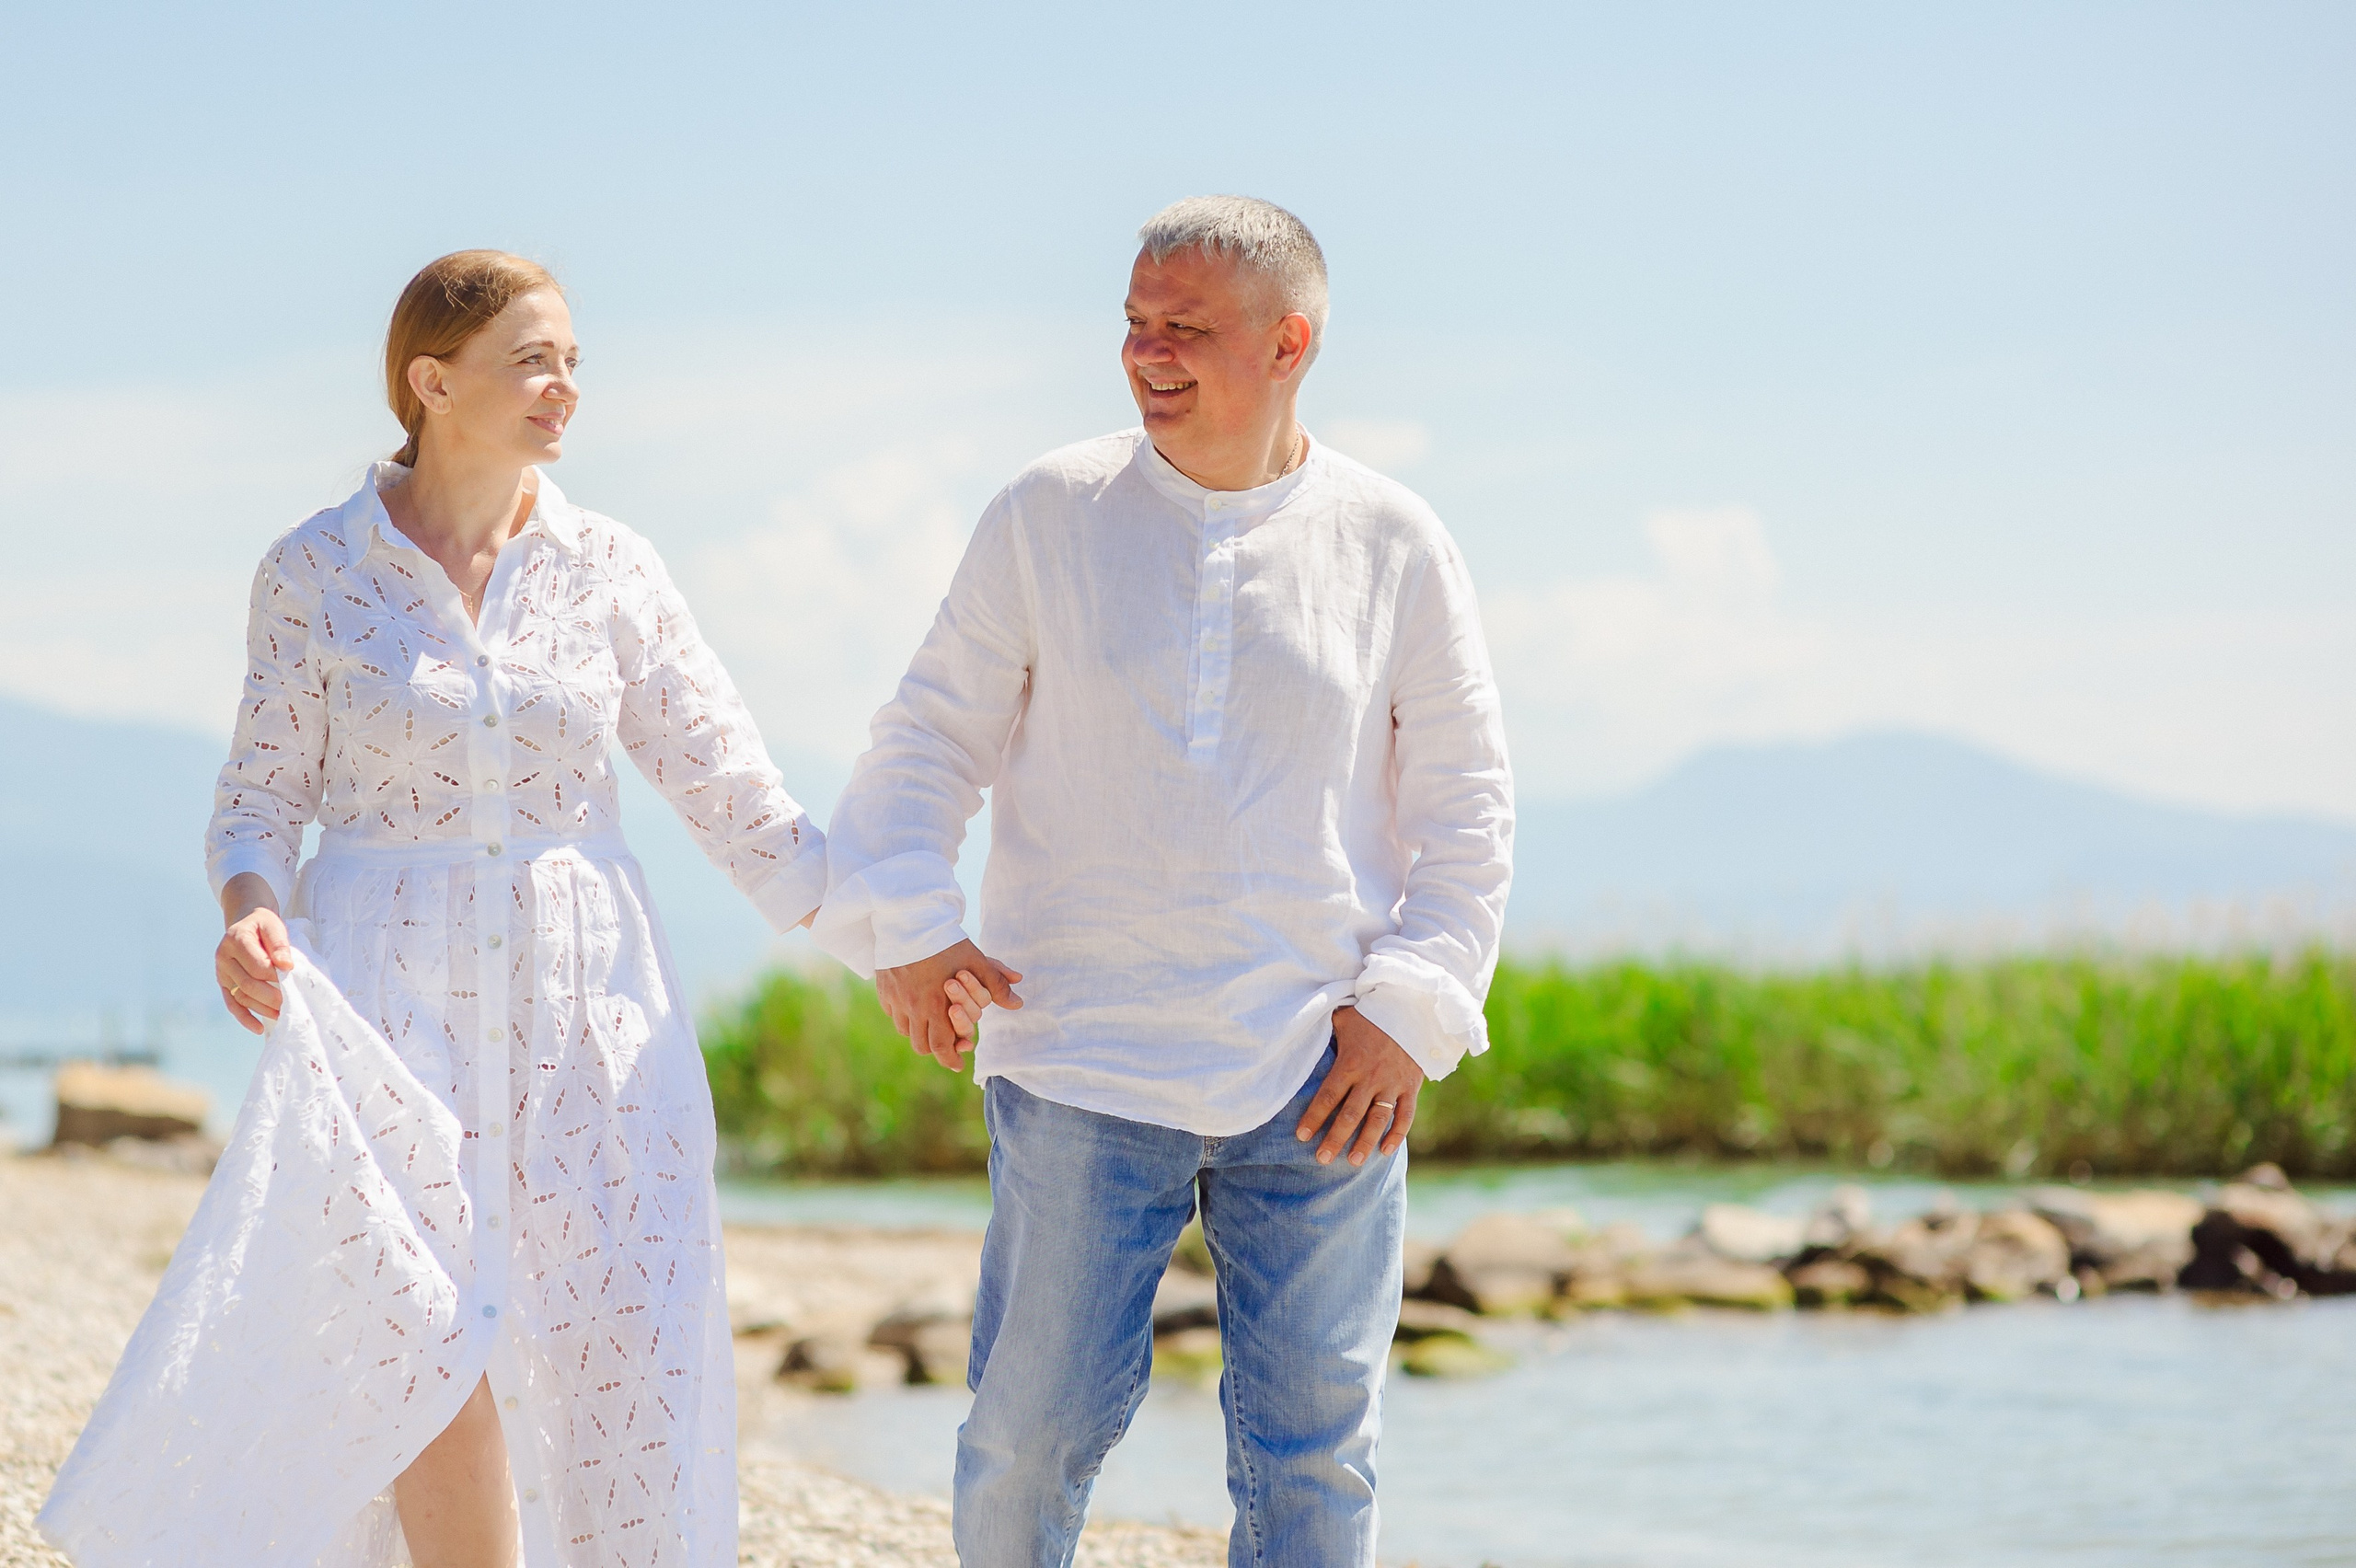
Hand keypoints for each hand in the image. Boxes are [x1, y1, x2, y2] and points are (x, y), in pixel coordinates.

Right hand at [215, 874, 295, 1033]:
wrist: (245, 920)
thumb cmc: (263, 924)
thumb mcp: (273, 925)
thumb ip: (279, 944)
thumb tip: (285, 965)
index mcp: (236, 939)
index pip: (258, 965)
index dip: (276, 976)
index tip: (292, 981)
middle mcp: (223, 957)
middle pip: (248, 983)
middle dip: (271, 997)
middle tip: (290, 1004)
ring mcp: (221, 971)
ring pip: (240, 996)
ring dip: (262, 1009)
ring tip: (282, 1015)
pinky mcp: (223, 983)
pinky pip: (232, 1003)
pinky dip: (244, 1018)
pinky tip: (259, 1029)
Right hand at [876, 939, 1021, 1071]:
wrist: (909, 919)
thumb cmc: (946, 941)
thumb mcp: (976, 961)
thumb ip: (996, 985)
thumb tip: (1018, 1003)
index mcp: (936, 1006)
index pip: (941, 1048)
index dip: (951, 1059)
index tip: (958, 1062)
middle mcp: (913, 1008)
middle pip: (921, 1046)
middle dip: (936, 1049)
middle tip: (947, 1045)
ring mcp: (895, 1000)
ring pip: (905, 1031)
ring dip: (919, 1033)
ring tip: (931, 1025)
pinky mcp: (883, 989)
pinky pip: (892, 1013)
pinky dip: (904, 1016)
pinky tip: (913, 1006)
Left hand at [1295, 1005, 1423, 1166]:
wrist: (1413, 1009)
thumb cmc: (1372, 1013)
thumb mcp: (1345, 1018)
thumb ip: (1325, 1030)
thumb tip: (1300, 1031)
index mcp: (1350, 1062)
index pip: (1328, 1096)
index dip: (1314, 1117)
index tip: (1301, 1136)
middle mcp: (1371, 1077)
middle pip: (1350, 1115)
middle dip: (1335, 1139)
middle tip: (1322, 1159)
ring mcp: (1393, 1084)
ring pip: (1377, 1120)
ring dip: (1365, 1142)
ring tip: (1353, 1162)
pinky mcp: (1411, 1087)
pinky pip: (1405, 1116)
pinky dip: (1397, 1135)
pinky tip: (1386, 1151)